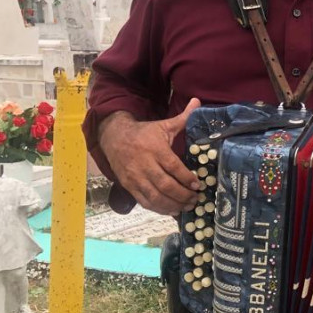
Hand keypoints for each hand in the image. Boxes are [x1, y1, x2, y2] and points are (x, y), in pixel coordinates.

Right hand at [98, 98, 202, 214]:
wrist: (113, 137)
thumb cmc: (144, 132)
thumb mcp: (163, 125)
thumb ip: (183, 117)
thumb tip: (198, 101)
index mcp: (154, 148)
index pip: (173, 166)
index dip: (186, 178)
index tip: (198, 184)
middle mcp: (144, 164)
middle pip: (165, 184)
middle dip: (182, 195)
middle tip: (196, 200)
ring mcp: (134, 177)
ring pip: (154, 195)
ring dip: (172, 204)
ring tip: (187, 207)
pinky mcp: (128, 185)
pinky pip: (144, 200)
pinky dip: (158, 208)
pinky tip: (171, 210)